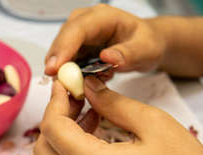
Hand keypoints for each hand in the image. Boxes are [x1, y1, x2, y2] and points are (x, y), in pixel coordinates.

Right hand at [44, 4, 165, 74]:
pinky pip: (67, 63)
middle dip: (56, 62)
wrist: (147, 45)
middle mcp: (86, 23)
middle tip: (56, 84)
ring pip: (61, 54)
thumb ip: (128, 53)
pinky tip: (83, 85)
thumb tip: (106, 57)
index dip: (63, 48)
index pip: (77, 30)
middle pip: (62, 41)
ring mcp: (79, 36)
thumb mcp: (146, 49)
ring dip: (64, 72)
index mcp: (102, 17)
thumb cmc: (148, 43)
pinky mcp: (77, 49)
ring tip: (76, 88)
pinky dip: (71, 76)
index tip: (54, 68)